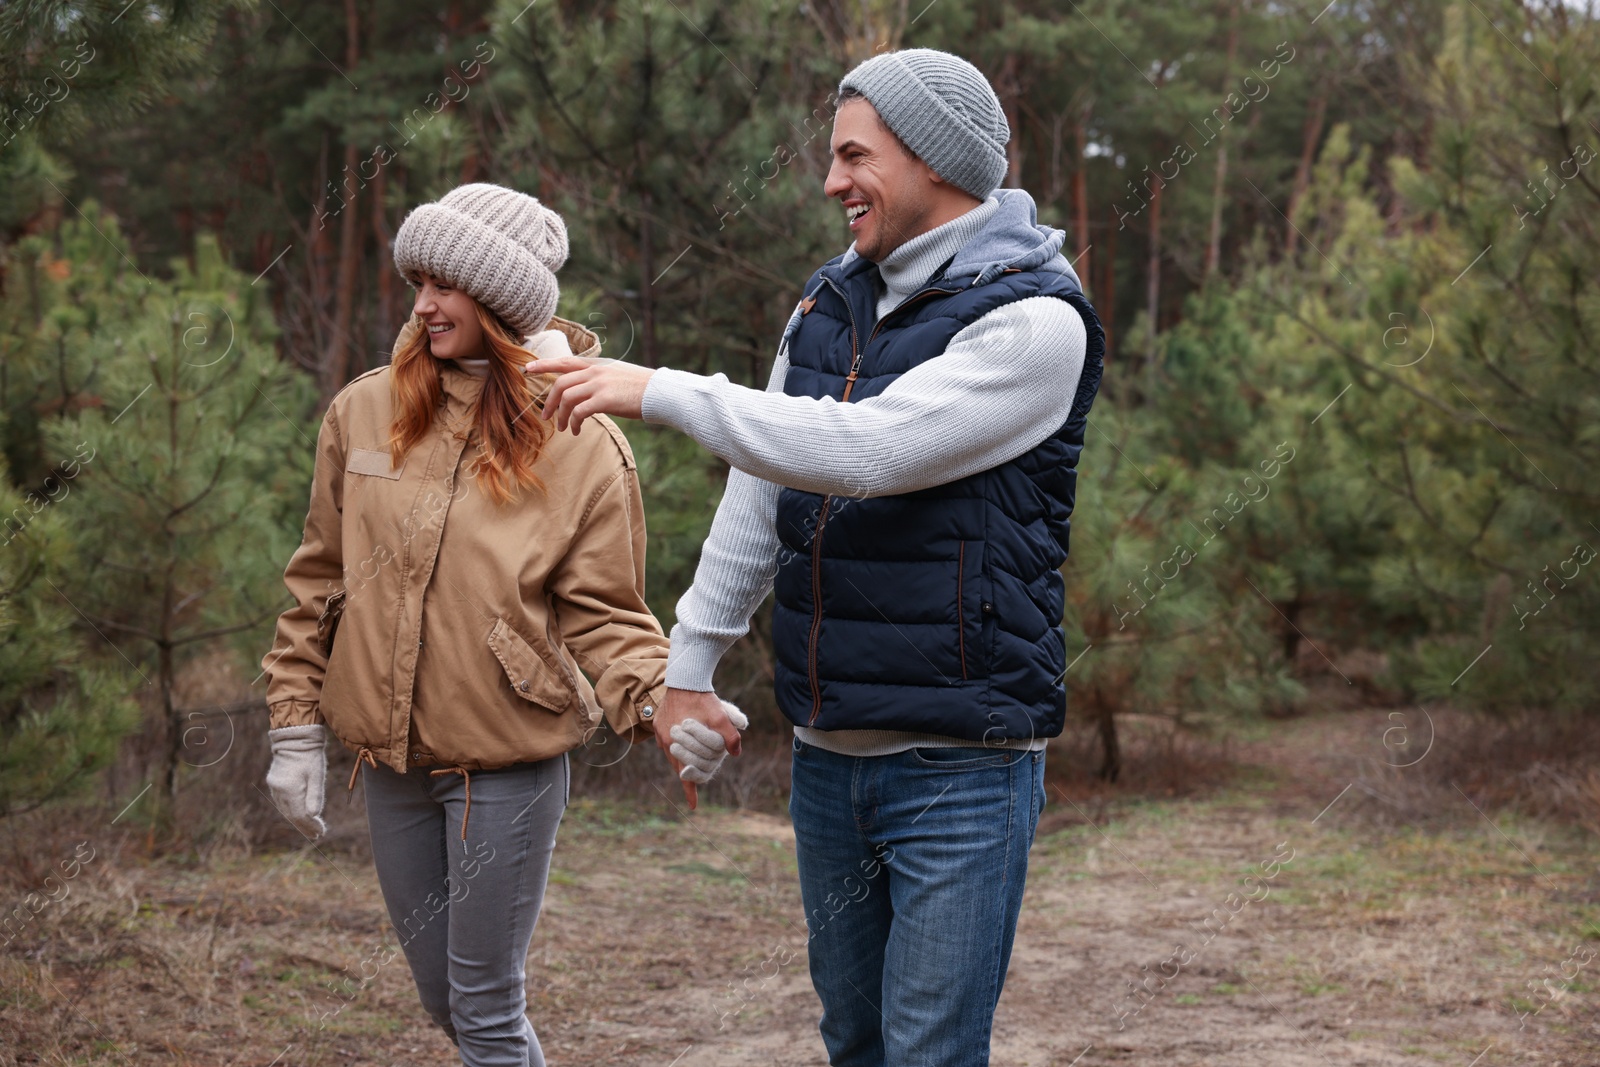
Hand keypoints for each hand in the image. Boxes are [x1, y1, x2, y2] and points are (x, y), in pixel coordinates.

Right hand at [266, 724, 328, 839]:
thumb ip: (315, 795)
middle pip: (291, 815)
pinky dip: (291, 810)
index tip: (321, 833)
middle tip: (317, 835)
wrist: (295, 738)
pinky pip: (282, 802)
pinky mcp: (274, 782)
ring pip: (285, 810)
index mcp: (289, 789)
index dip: (310, 826)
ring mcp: (275, 786)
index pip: (300, 815)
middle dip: (305, 826)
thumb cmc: (310, 755)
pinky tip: (299, 815)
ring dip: (298, 820)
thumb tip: (313, 815)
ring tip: (310, 829)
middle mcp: (279, 790)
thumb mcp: (317, 774)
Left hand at [522, 354, 654, 434]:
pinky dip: (574, 423)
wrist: (661, 392)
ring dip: (561, 415)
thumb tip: (590, 392)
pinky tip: (576, 430)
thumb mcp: (619, 377)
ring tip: (563, 428)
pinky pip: (579, 412)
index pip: (565, 361)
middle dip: (549, 401)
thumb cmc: (643, 389)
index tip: (527, 369)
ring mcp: (599, 385)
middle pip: (560, 383)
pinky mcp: (604, 400)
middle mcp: (595, 372)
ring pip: (566, 398)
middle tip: (546, 417)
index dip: (543, 365)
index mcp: (597, 366)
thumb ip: (601, 381)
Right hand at [654, 688, 743, 809]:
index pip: (684, 773)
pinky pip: (666, 740)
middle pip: (677, 764)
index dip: (690, 790)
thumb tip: (736, 753)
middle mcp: (665, 741)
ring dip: (682, 758)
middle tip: (695, 779)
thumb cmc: (702, 698)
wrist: (685, 677)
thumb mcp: (720, 716)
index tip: (693, 806)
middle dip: (688, 772)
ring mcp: (660, 731)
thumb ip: (729, 736)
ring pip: (672, 752)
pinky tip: (682, 742)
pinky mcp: (659, 722)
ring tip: (690, 763)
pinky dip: (676, 744)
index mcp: (676, 744)